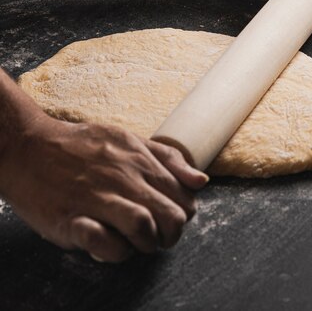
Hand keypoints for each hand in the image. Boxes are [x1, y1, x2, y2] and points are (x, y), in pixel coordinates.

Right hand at [0, 114, 207, 262]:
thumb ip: (167, 159)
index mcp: (140, 159)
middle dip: (172, 235)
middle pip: (171, 215)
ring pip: (144, 226)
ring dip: (147, 243)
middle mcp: (124, 177)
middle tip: (158, 237)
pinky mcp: (71, 219)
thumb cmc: (82, 146)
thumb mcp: (129, 140)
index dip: (183, 213)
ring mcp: (97, 198)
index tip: (170, 217)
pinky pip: (103, 243)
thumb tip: (201, 181)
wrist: (29, 147)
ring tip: (137, 243)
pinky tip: (111, 244)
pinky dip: (114, 251)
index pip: (183, 196)